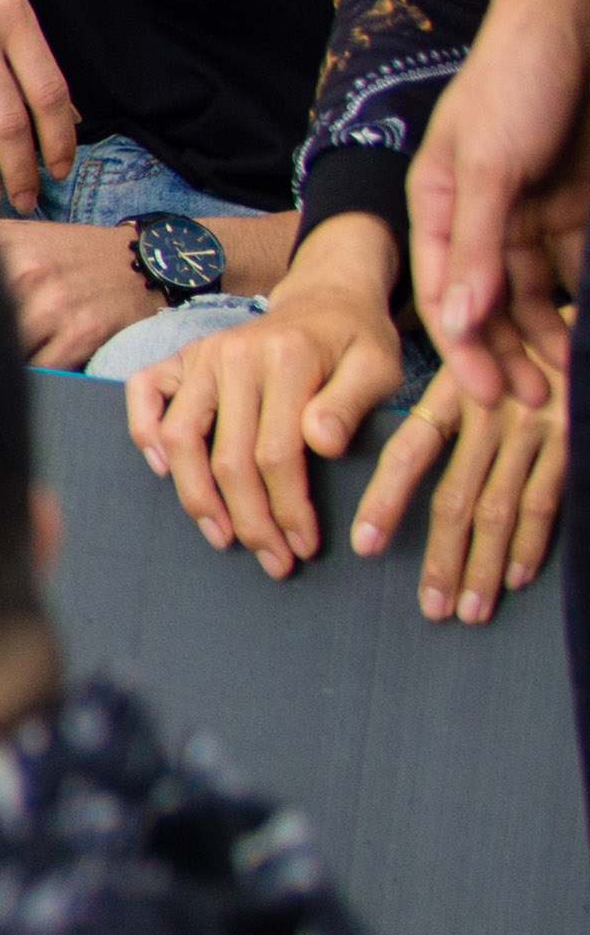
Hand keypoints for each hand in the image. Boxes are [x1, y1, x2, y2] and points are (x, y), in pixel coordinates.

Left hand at [0, 216, 156, 368]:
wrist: (146, 262)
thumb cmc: (74, 255)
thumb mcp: (23, 236)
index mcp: (3, 246)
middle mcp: (25, 272)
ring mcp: (54, 304)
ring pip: (2, 350)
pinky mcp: (81, 333)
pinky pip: (40, 371)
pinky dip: (29, 379)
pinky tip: (24, 379)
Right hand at [125, 274, 399, 577]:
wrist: (328, 298)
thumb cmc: (358, 343)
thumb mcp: (380, 367)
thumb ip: (352, 403)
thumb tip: (320, 443)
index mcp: (287, 358)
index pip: (278, 452)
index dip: (288, 508)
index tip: (304, 547)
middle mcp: (234, 354)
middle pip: (228, 456)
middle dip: (250, 519)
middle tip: (273, 560)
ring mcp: (201, 355)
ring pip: (180, 439)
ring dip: (197, 498)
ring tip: (223, 537)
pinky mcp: (180, 357)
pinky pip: (143, 395)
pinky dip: (145, 437)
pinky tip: (167, 474)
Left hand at [348, 302, 568, 625]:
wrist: (572, 324)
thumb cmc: (510, 350)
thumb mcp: (469, 363)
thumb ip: (434, 411)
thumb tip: (376, 463)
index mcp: (455, 392)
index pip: (410, 451)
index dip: (386, 500)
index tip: (366, 546)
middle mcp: (494, 413)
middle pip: (458, 497)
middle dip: (442, 558)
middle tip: (429, 607)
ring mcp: (538, 429)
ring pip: (501, 510)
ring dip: (483, 565)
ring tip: (468, 610)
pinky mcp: (573, 441)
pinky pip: (547, 501)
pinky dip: (530, 544)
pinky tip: (514, 578)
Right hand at [411, 21, 589, 404]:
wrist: (574, 24)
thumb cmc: (515, 81)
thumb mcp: (487, 165)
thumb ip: (473, 243)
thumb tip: (458, 317)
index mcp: (438, 205)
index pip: (443, 290)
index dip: (464, 345)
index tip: (489, 394)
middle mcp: (479, 215)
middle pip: (488, 299)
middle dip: (508, 351)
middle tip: (534, 401)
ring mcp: (527, 211)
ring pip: (534, 291)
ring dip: (547, 334)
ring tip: (567, 377)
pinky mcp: (570, 206)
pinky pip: (573, 266)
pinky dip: (579, 299)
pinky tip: (588, 330)